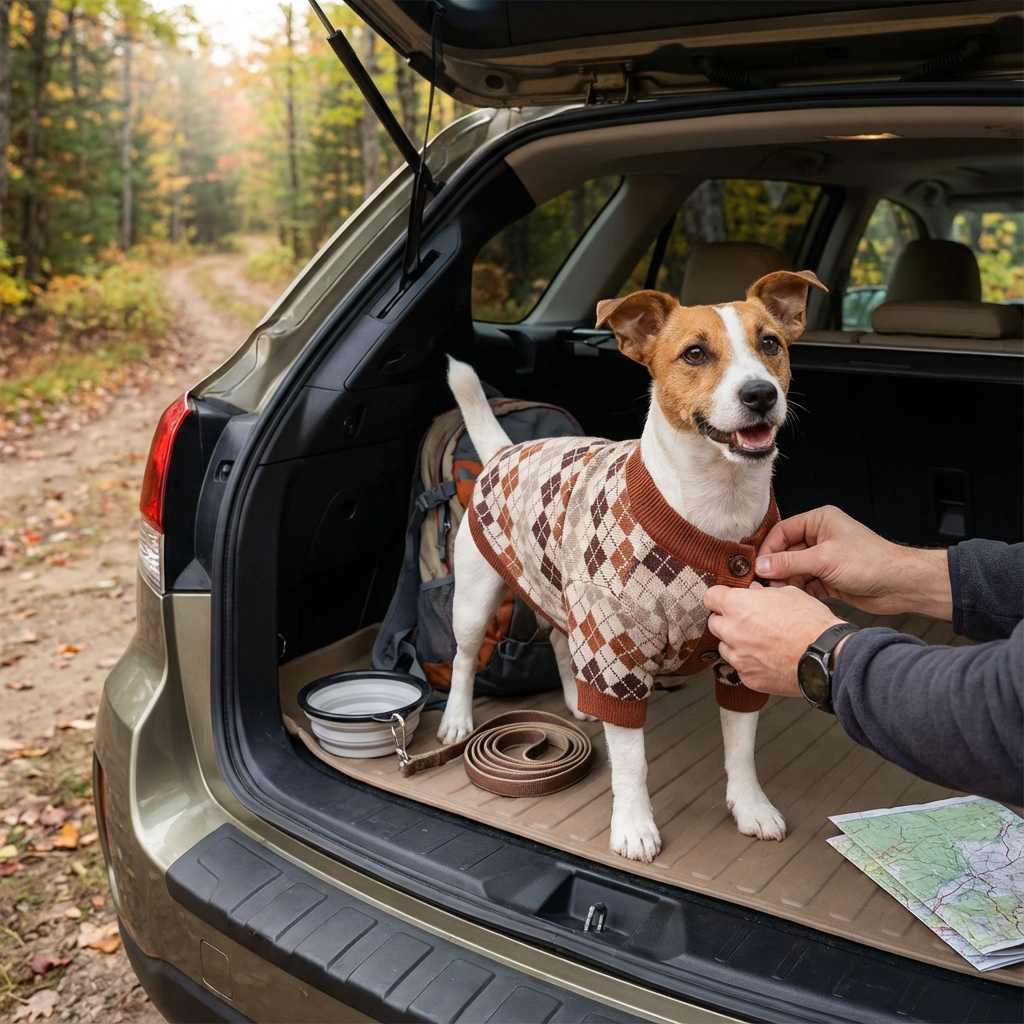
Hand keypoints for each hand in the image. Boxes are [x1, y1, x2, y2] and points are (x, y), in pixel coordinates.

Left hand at [704, 582, 845, 695]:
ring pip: (725, 647)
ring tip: (761, 641)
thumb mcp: (787, 594)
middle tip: (748, 621)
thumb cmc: (810, 623)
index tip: (726, 599)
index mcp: (737, 605)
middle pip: (714, 623)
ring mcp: (737, 657)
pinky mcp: (747, 677)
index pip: (710, 597)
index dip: (719, 597)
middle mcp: (731, 631)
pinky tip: (768, 658)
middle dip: (727, 620)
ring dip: (736, 643)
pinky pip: (740, 667)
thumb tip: (752, 592)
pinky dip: (750, 662)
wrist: (826, 656)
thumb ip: (761, 593)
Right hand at [754, 506, 951, 619]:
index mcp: (819, 521)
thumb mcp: (824, 559)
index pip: (783, 531)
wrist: (899, 585)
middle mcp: (820, 537)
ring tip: (779, 594)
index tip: (758, 567)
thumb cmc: (870, 562)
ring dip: (787, 582)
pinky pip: (805, 583)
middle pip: (786, 551)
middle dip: (776, 568)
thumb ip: (790, 563)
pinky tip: (793, 600)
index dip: (769, 549)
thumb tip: (761, 566)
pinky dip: (799, 591)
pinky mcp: (828, 578)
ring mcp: (824, 558)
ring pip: (794, 569)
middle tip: (765, 584)